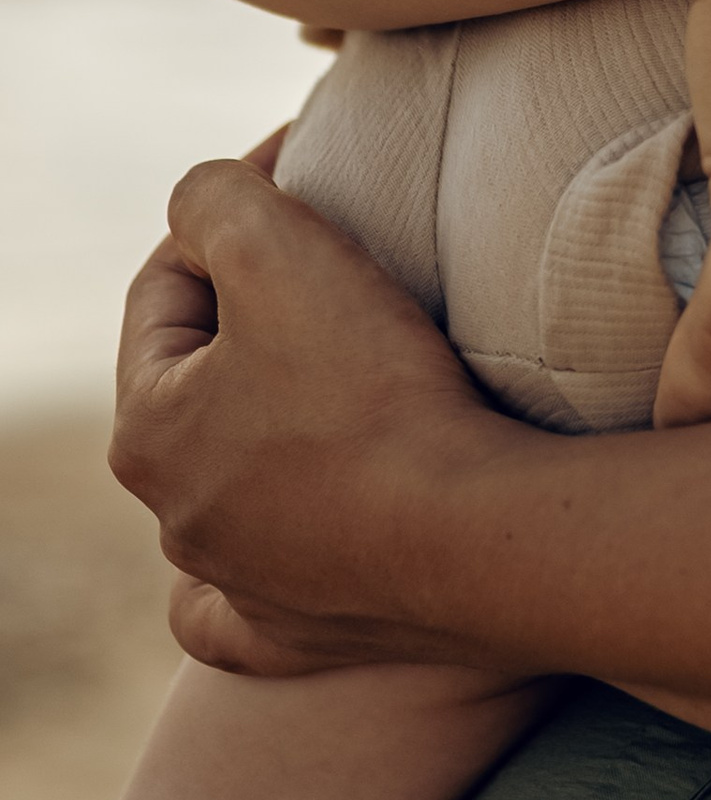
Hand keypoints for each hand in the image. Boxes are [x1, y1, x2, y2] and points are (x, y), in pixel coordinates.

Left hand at [111, 156, 526, 680]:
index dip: (234, 212)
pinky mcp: (302, 632)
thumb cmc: (371, 391)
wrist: (474, 534)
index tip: (310, 168)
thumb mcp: (277, 248)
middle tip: (341, 261)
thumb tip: (202, 200)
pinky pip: (248, 604)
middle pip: (203, 380)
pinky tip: (271, 545)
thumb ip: (213, 198)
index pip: (167, 289)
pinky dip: (252, 570)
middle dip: (258, 312)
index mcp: (148, 431)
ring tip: (350, 369)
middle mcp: (177, 519)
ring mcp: (240, 584)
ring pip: (228, 484)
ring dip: (269, 424)